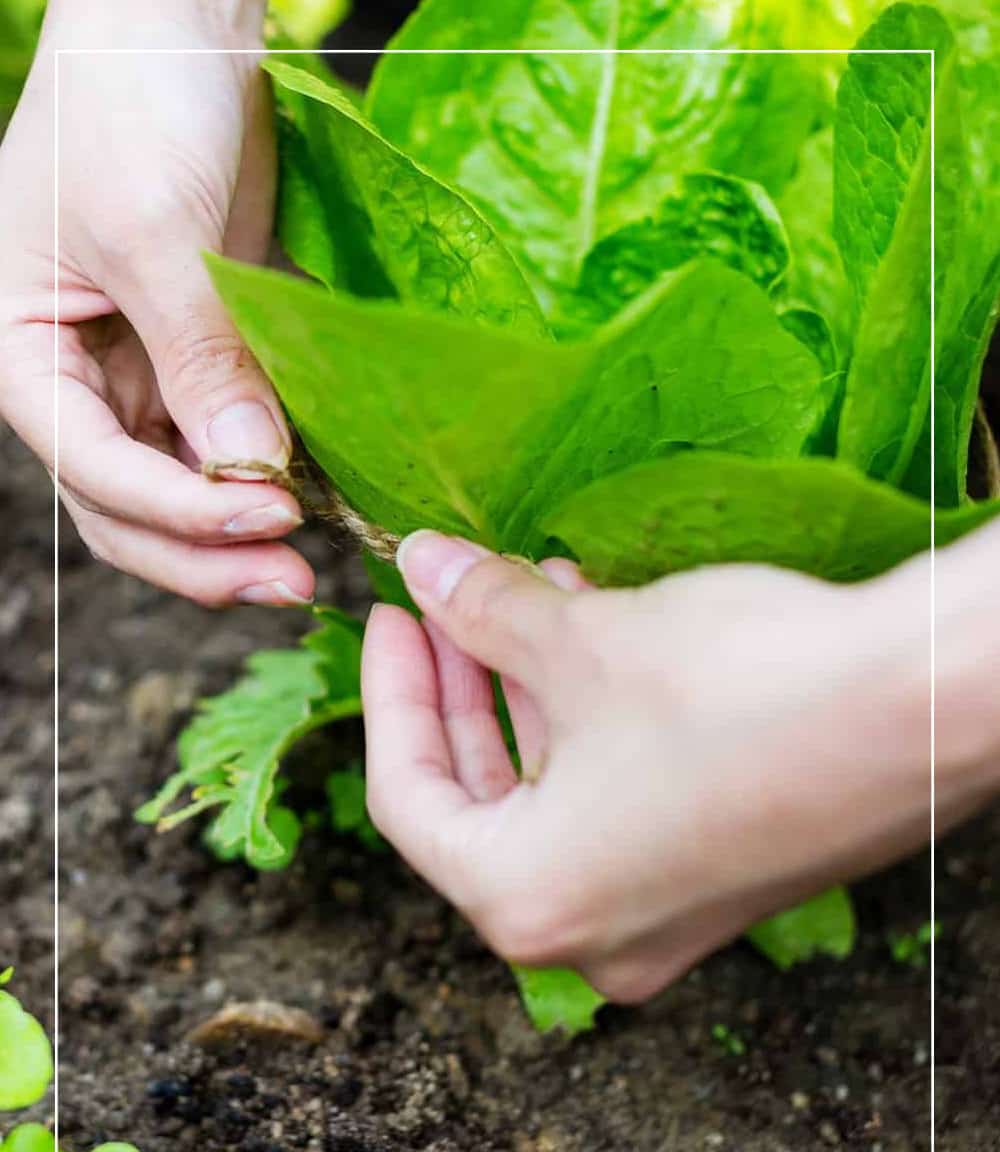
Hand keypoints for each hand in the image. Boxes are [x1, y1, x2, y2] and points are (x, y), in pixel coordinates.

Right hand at [0, 0, 313, 606]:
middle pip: (130, 512)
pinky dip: (274, 475)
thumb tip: (248, 468)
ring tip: (315, 557)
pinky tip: (325, 495)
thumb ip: (197, 356)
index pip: (97, 471)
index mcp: (25, 355)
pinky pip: (234, 442)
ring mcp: (143, 376)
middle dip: (206, 556)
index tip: (270, 516)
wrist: (178, 20)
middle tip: (293, 583)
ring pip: (184, 494)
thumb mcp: (155, 229)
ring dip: (243, 531)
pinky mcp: (207, 359)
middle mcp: (78, 381)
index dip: (182, 511)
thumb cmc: (131, 99)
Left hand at [362, 525, 999, 1001]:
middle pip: (481, 810)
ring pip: (555, 809)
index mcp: (527, 902)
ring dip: (532, 705)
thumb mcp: (587, 642)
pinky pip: (618, 817)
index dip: (390, 696)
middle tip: (445, 606)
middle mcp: (588, 939)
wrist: (926, 710)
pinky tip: (599, 642)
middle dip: (461, 695)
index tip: (392, 614)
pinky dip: (593, 738)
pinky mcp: (717, 891)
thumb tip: (423, 567)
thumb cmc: (746, 690)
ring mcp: (659, 925)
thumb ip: (485, 611)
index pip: (407, 803)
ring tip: (528, 599)